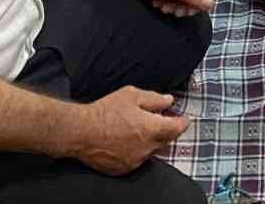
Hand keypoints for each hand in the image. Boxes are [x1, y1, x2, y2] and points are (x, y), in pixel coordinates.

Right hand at [74, 86, 189, 174]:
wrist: (80, 132)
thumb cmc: (105, 111)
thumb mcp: (132, 95)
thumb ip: (154, 99)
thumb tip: (169, 101)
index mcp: (151, 129)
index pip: (177, 129)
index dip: (183, 122)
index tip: (184, 119)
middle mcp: (146, 148)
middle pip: (166, 141)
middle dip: (167, 131)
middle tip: (161, 121)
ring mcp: (135, 161)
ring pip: (152, 151)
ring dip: (152, 141)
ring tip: (140, 129)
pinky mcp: (123, 169)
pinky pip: (138, 160)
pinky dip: (138, 150)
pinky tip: (129, 140)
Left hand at [135, 0, 215, 16]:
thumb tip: (211, 4)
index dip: (201, 2)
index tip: (190, 10)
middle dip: (184, 6)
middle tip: (176, 11)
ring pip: (185, 1)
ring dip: (174, 7)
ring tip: (163, 5)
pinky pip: (175, 1)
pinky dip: (167, 4)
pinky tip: (158, 2)